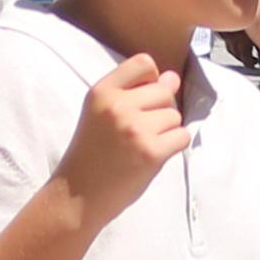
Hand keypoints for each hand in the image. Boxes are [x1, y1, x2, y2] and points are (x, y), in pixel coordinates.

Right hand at [57, 54, 191, 218]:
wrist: (77, 196)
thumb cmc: (92, 154)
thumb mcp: (100, 114)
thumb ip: (133, 93)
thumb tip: (173, 78)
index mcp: (102, 91)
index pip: (144, 63)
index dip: (152, 80)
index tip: (143, 100)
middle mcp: (117, 105)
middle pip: (165, 91)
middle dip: (161, 109)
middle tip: (140, 131)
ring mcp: (135, 128)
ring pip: (175, 115)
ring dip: (167, 131)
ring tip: (141, 146)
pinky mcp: (151, 151)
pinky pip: (182, 136)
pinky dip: (174, 146)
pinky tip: (154, 155)